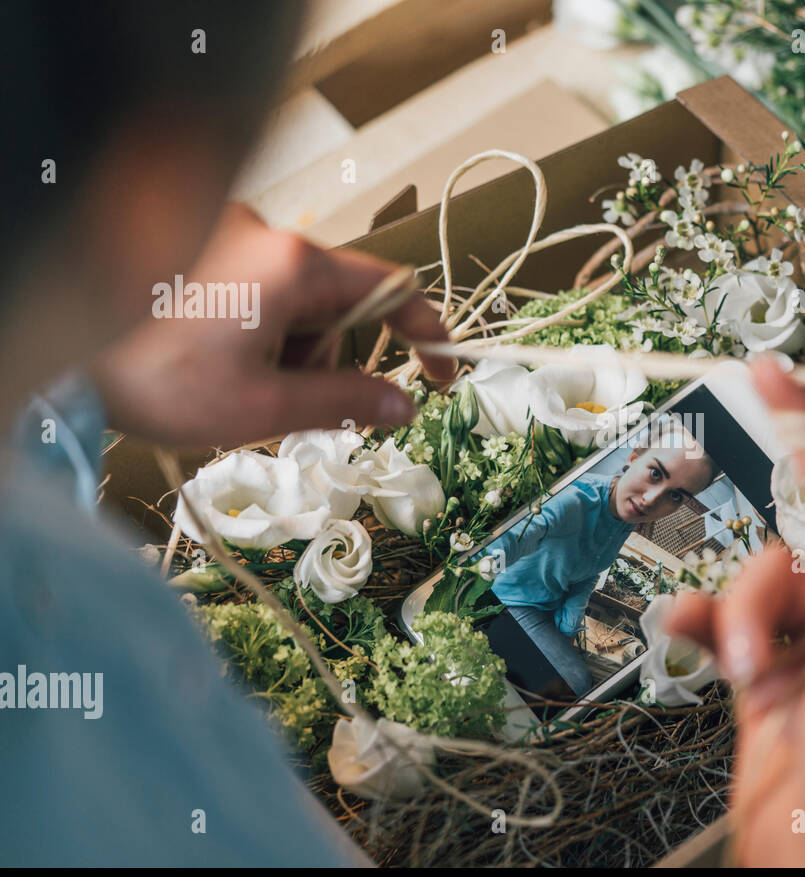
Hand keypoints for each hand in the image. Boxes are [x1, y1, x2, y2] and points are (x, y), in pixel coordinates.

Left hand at [90, 204, 451, 448]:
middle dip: (326, 356)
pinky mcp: (195, 239)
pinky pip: (253, 283)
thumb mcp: (260, 406)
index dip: (428, 335)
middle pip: (336, 301)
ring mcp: (226, 230)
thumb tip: (403, 405)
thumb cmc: (151, 376)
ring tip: (230, 383)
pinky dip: (251, 325)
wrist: (50, 345)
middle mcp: (266, 233)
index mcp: (293, 267)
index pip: (393, 291)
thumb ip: (344, 401)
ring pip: (291, 298)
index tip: (441, 375)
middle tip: (285, 403)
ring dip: (284, 346)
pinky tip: (210, 356)